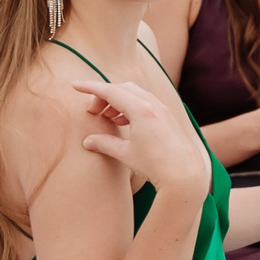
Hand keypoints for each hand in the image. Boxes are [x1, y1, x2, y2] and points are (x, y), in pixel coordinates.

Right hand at [74, 81, 212, 199]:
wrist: (185, 174)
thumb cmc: (155, 164)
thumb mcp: (125, 153)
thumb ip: (105, 143)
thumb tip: (88, 141)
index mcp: (141, 110)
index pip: (111, 91)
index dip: (91, 87)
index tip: (75, 85)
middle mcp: (154, 105)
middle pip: (124, 89)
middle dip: (105, 95)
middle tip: (93, 111)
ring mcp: (164, 110)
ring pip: (136, 95)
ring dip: (119, 101)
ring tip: (107, 117)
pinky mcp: (169, 118)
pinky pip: (147, 103)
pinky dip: (131, 107)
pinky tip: (124, 122)